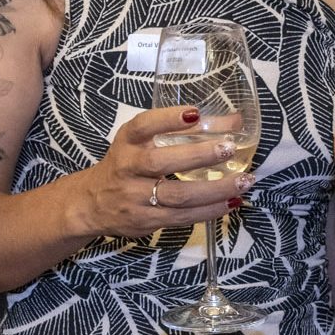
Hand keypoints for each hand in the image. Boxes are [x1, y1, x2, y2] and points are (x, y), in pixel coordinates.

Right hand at [61, 106, 249, 241]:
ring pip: (177, 195)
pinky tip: (231, 201)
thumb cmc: (125, 165)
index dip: (167, 119)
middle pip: (160, 162)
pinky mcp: (146, 221)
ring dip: (214, 189)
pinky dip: (210, 210)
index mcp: (126, 143)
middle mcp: (127, 168)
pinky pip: (182, 217)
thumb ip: (180, 131)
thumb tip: (234, 121)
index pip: (143, 126)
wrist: (91, 204)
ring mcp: (135, 198)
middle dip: (197, 156)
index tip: (194, 113)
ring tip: (243, 180)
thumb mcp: (140, 142)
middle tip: (228, 149)